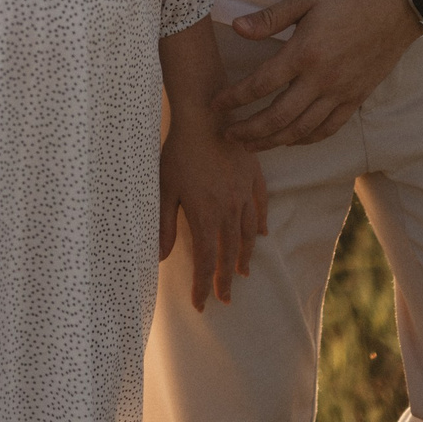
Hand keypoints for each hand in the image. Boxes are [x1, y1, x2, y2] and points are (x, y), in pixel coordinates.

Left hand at [158, 105, 267, 309]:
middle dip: (225, 279)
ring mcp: (244, 194)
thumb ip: (163, 224)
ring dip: (244, 256)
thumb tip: (160, 257)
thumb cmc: (179, 151)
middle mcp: (229, 210)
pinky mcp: (253, 177)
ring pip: (249, 234)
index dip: (203, 286)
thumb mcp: (164, 188)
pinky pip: (261, 207)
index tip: (202, 305)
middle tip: (225, 299)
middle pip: (229, 253)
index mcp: (205, 216)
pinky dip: (261, 225)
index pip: (206, 261)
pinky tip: (262, 235)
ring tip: (242, 272)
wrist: (206, 116)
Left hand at [216, 0, 422, 151]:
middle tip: (228, 134)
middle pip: (278, 117)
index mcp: (305, 53)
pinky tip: (291, 140)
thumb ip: (270, 18)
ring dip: (273, 141)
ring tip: (251, 145)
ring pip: (302, 129)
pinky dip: (306, 139)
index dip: (235, 98)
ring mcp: (341, 92)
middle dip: (249, 130)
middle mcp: (321, 79)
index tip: (216, 104)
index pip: (261, 84)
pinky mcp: (356, 98)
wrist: (397, 6)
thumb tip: (236, 29)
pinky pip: (328, 128)